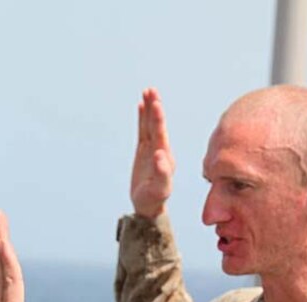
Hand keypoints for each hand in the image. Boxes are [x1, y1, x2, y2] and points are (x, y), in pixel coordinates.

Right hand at [130, 87, 174, 218]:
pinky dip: (142, 118)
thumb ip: (162, 173)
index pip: (161, 133)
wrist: (148, 206)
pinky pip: (143, 131)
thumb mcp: (160, 189)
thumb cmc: (155, 199)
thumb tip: (159, 154)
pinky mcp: (144, 151)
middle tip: (152, 90)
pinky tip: (141, 106)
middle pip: (156, 124)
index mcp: (166, 156)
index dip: (158, 118)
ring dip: (149, 109)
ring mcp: (152, 149)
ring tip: (147, 92)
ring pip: (150, 125)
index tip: (156, 104)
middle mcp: (161, 149)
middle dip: (154, 107)